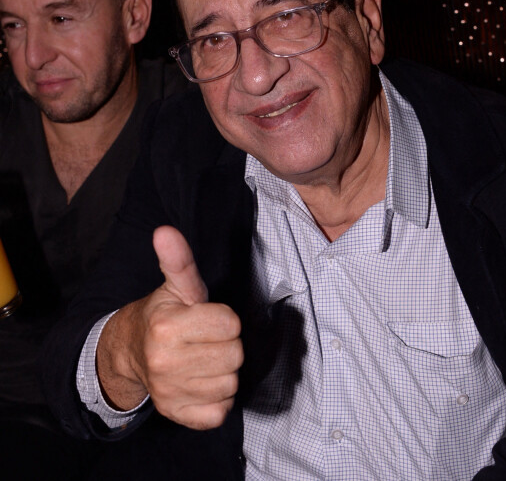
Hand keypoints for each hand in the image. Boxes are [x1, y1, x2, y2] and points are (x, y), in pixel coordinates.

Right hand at [96, 226, 242, 429]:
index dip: (223, 320)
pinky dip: (217, 400)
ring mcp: (169, 392)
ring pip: (230, 384)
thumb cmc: (163, 315)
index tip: (207, 318)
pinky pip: (220, 412)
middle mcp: (164, 362)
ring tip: (203, 359)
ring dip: (223, 372)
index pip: (231, 325)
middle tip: (206, 339)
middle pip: (234, 355)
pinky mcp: (176, 414)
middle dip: (226, 344)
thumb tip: (165, 231)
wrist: (130, 353)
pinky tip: (201, 382)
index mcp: (167, 327)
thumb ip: (178, 260)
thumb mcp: (175, 286)